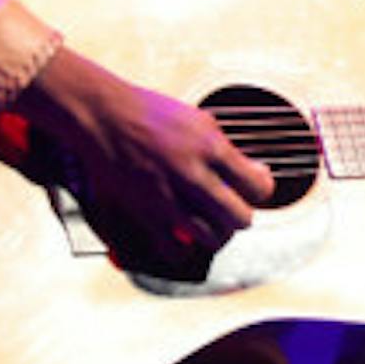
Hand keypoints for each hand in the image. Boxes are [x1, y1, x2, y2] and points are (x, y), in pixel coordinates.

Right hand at [18, 48, 273, 275]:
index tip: (252, 189)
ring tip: (208, 224)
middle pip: (240, 218)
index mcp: (210, 146)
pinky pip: (175, 249)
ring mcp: (168, 196)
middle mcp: (192, 174)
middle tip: (230, 210)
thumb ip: (226, 149)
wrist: (103, 116)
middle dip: (240, 216)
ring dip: (214, 234)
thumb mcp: (199, 120)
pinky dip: (182, 248)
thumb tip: (254, 170)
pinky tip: (181, 237)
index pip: (257, 186)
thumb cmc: (150, 113)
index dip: (260, 191)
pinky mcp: (144, 213)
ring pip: (212, 238)